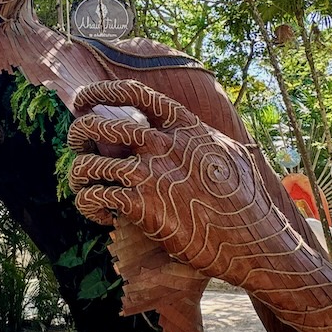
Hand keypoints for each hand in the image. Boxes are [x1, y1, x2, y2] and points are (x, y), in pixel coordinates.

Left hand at [68, 79, 289, 279]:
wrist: (254, 240)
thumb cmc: (247, 201)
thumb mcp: (232, 154)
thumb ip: (206, 137)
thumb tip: (201, 129)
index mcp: (184, 127)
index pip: (134, 94)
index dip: (100, 91)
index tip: (82, 99)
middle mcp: (163, 144)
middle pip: (98, 125)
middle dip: (77, 133)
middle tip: (76, 144)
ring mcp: (151, 174)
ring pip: (87, 165)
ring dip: (77, 175)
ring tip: (83, 186)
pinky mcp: (142, 206)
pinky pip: (95, 197)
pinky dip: (88, 204)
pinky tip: (99, 213)